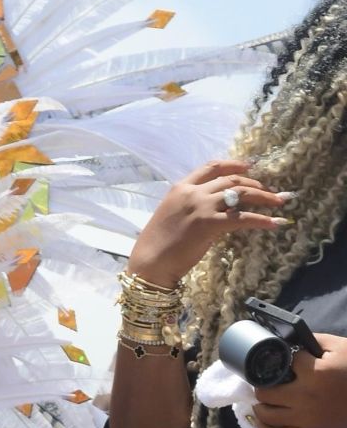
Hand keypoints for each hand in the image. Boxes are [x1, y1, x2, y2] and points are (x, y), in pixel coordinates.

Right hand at [128, 159, 291, 287]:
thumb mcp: (173, 215)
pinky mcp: (210, 225)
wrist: (149, 263)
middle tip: (269, 190)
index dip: (234, 164)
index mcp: (181, 187)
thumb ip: (194, 207)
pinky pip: (243, 219)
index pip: (212, 167)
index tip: (250, 166)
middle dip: (254, 183)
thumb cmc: (157, 244)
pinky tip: (274, 222)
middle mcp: (193, 192)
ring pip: (241, 194)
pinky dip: (261, 220)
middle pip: (231, 179)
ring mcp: (201, 207)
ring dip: (263, 196)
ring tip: (278, 201)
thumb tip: (218, 210)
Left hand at [251, 333, 346, 427]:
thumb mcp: (340, 347)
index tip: (289, 358)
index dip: (285, 357)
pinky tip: (262, 418)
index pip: (284, 362)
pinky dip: (263, 427)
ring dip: (259, 403)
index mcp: (315, 374)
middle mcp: (306, 398)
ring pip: (265, 414)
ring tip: (264, 396)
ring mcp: (305, 418)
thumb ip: (314, 340)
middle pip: (265, 391)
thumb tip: (291, 340)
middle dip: (264, 382)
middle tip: (269, 378)